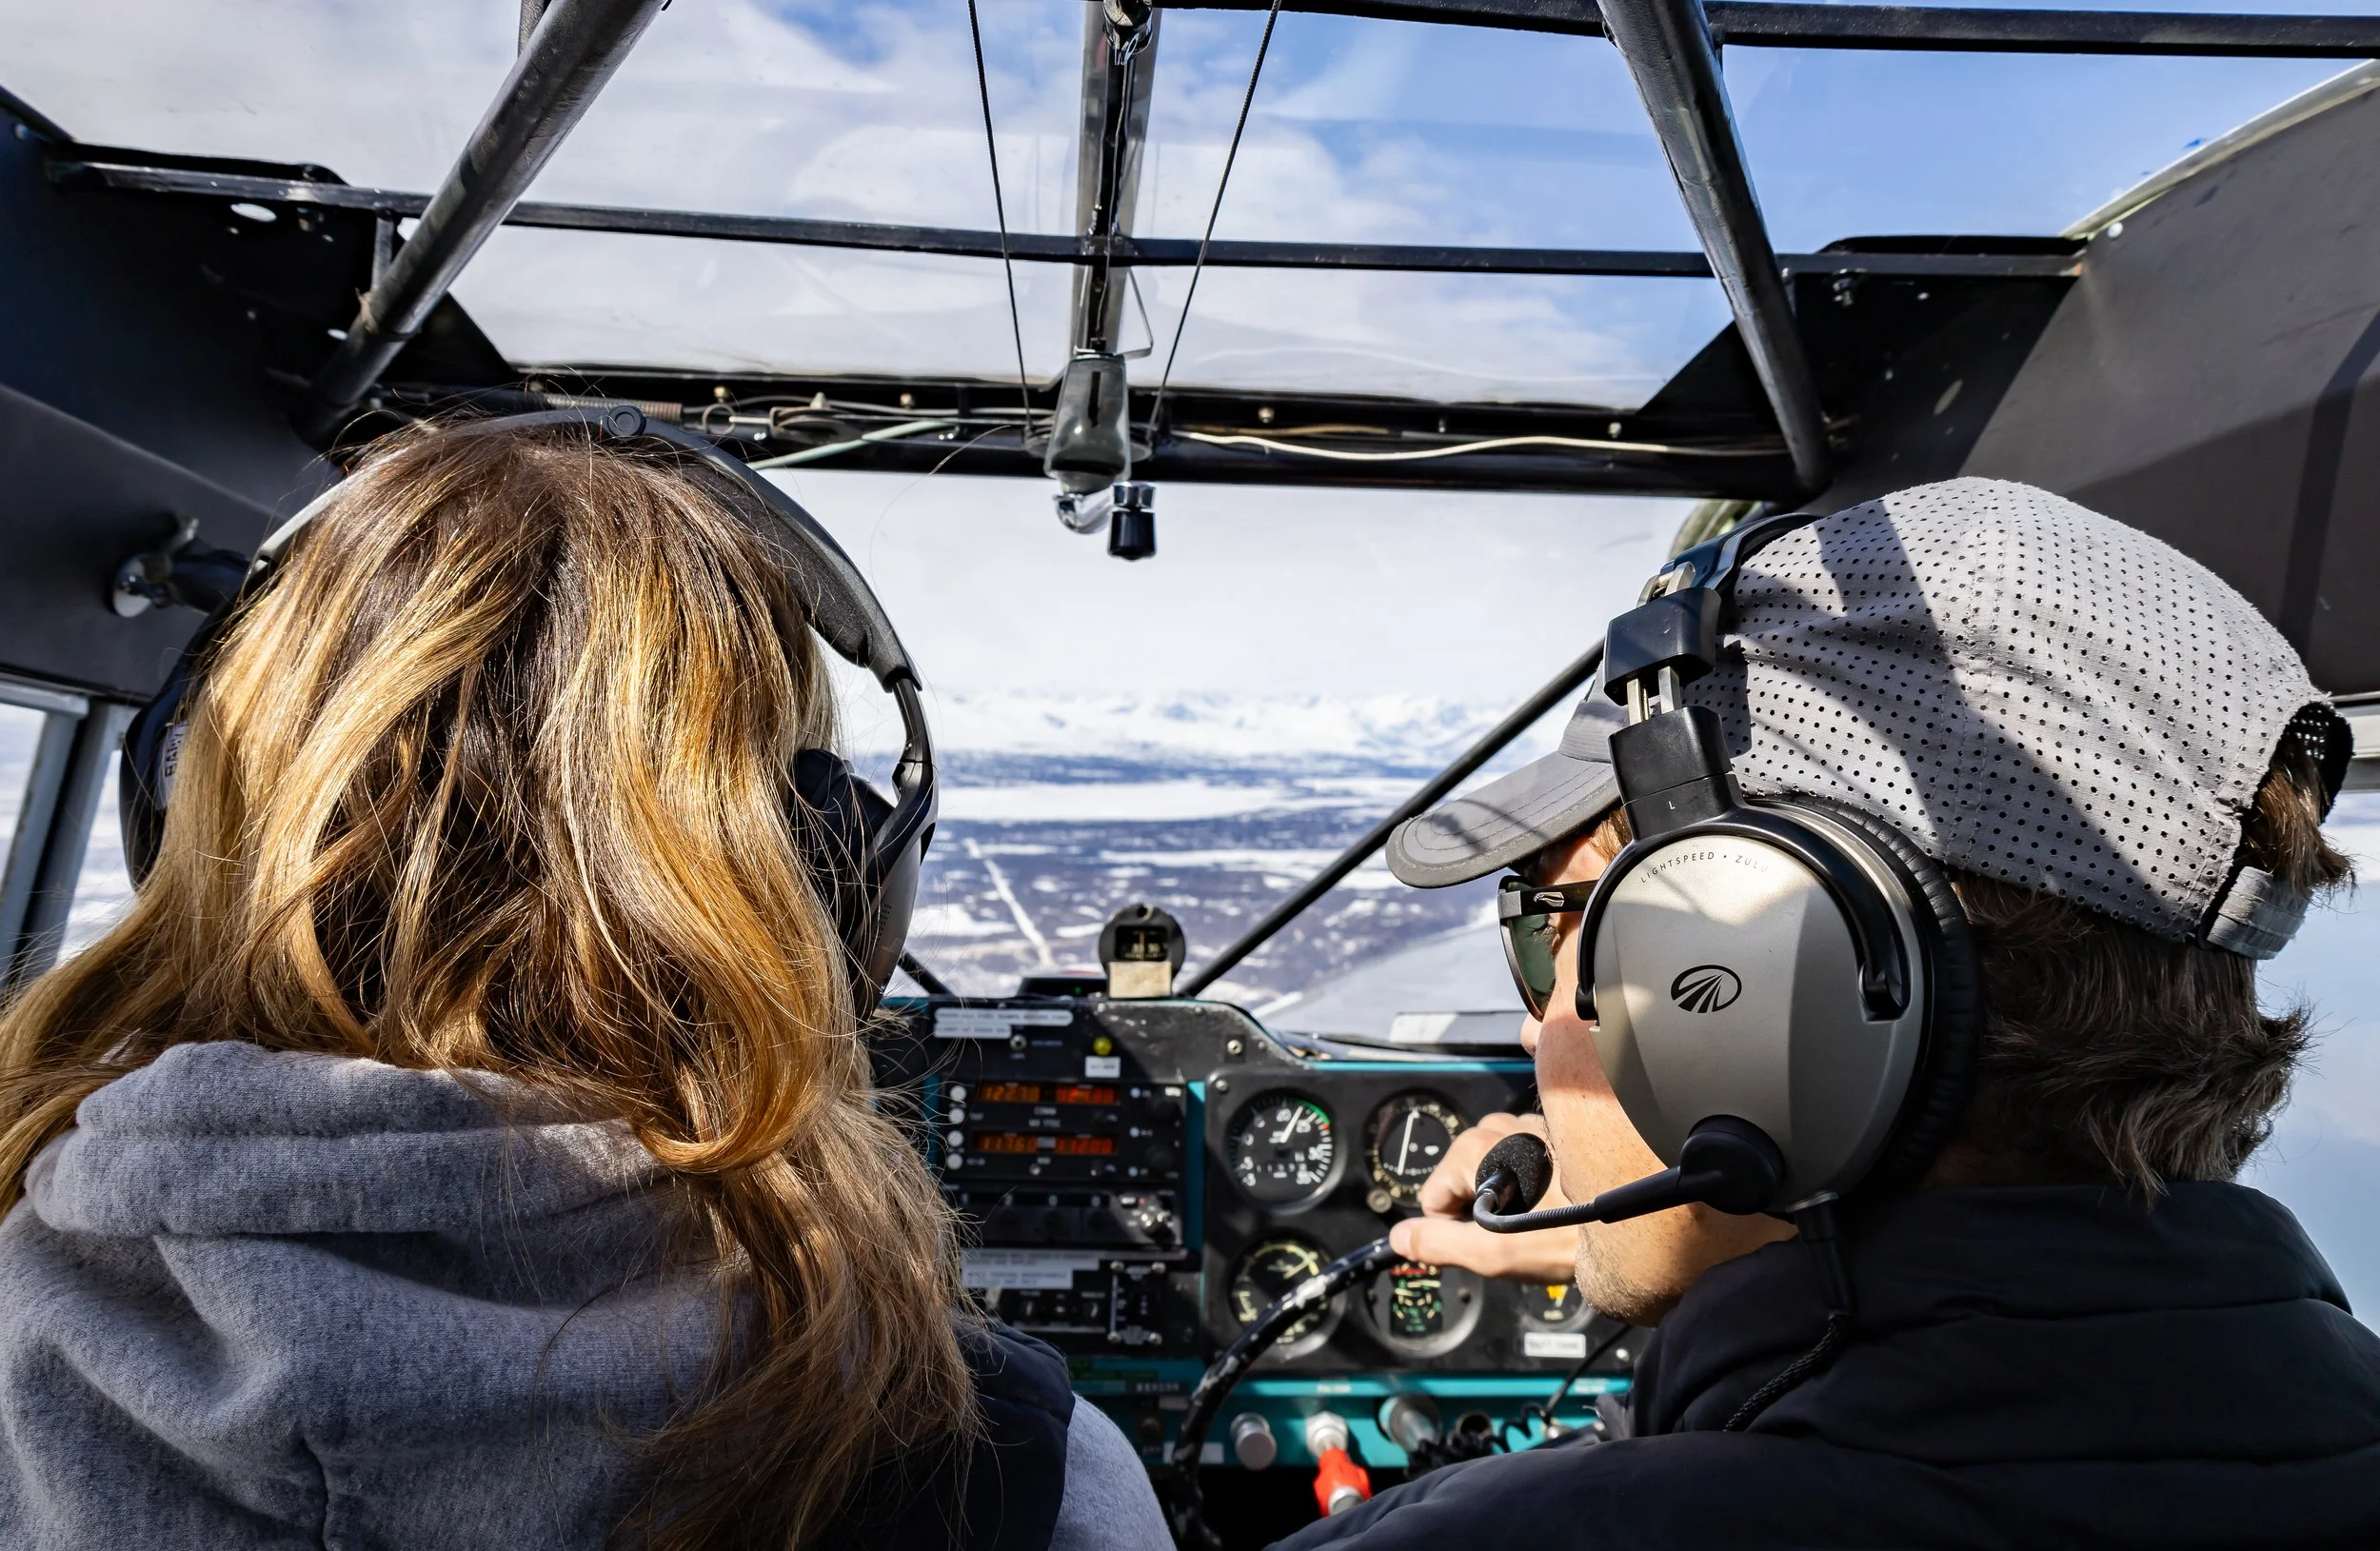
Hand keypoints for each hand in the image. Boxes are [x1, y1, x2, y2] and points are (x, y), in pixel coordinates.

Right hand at [1385, 1112, 1578, 1283]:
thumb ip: (1438, 1244)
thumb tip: (1401, 1238)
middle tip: (1516, 1229)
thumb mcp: (1493, 1254)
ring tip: (1538, 1212)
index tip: (1489, 1239)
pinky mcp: (1558, 1128)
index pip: (1433, 1195)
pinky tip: (1555, 1194)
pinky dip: (1529, 1172)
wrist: (1636, 1226)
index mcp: (1475, 1150)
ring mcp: (1531, 1123)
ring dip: (1504, 1186)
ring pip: (1492, 1160)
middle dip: (1479, 1202)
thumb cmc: (1565, 1240)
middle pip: (1461, 1174)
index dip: (1454, 1225)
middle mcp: (1500, 1126)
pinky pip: (1523, 1151)